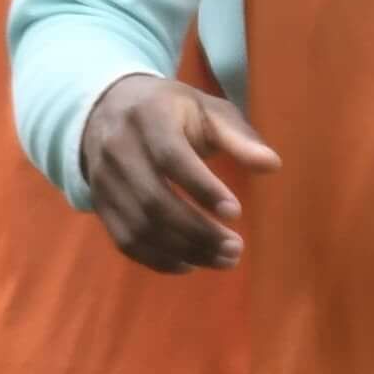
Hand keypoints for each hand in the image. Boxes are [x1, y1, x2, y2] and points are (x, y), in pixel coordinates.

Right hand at [78, 74, 278, 271]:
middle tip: (236, 248)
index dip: (203, 188)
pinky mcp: (100, 204)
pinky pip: (126, 241)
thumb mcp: (206, 110)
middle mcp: (117, 149)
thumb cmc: (170, 111)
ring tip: (223, 260)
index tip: (236, 213)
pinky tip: (190, 264)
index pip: (171, 157)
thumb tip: (272, 166)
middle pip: (154, 200)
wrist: (106, 109)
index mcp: (147, 117)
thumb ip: (239, 137)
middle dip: (198, 231)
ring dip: (184, 250)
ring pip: (140, 226)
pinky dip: (158, 259)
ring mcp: (103, 180)